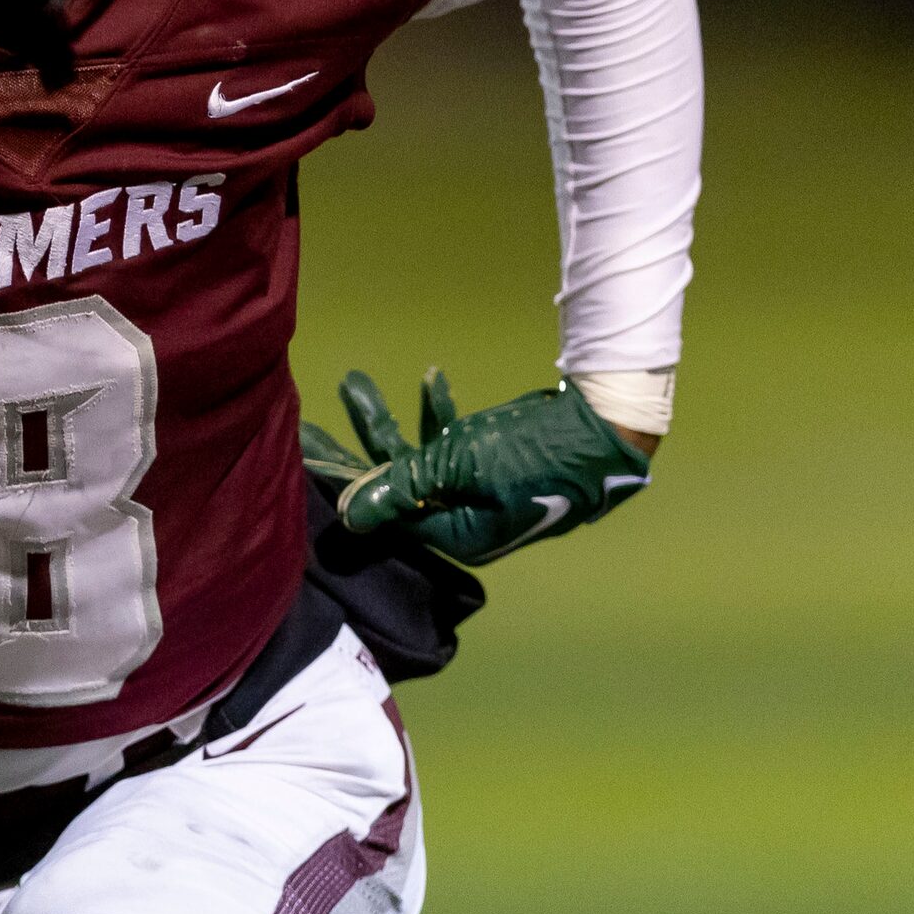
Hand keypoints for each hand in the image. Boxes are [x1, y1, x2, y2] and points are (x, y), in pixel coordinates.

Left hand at [300, 369, 654, 566]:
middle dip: (353, 450)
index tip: (307, 455)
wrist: (606, 424)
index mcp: (457, 536)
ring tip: (352, 382)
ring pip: (418, 456)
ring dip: (388, 420)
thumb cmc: (533, 451)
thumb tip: (349, 516)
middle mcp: (463, 520)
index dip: (345, 484)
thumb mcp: (459, 466)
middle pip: (393, 485)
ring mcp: (479, 490)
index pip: (386, 514)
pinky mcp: (493, 461)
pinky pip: (453, 441)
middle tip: (308, 428)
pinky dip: (438, 413)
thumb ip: (402, 485)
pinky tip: (429, 377)